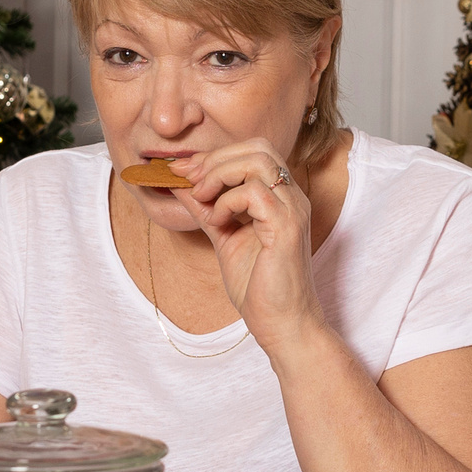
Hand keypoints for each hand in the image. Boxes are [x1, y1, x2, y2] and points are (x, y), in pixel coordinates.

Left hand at [172, 139, 325, 355]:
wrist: (281, 324)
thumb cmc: (259, 287)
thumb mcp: (223, 237)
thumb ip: (205, 208)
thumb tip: (178, 184)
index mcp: (279, 197)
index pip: (251, 152)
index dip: (213, 156)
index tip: (181, 170)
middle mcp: (291, 198)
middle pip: (257, 147)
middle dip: (216, 158)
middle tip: (189, 180)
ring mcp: (292, 210)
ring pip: (257, 161)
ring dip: (219, 174)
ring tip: (202, 198)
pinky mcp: (287, 228)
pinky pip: (254, 193)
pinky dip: (227, 201)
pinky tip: (219, 221)